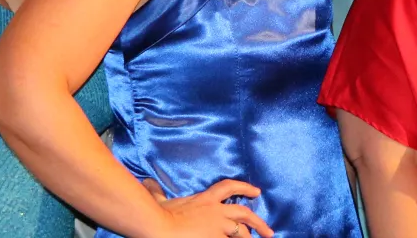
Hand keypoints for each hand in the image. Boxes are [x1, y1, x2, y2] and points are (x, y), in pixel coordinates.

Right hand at [147, 178, 272, 237]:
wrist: (159, 227)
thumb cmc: (157, 214)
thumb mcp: (160, 200)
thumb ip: (157, 192)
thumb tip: (148, 183)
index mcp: (205, 199)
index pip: (228, 187)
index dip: (244, 187)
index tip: (256, 191)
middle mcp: (216, 212)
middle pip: (244, 214)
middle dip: (258, 222)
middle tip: (269, 231)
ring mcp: (218, 228)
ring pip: (242, 233)